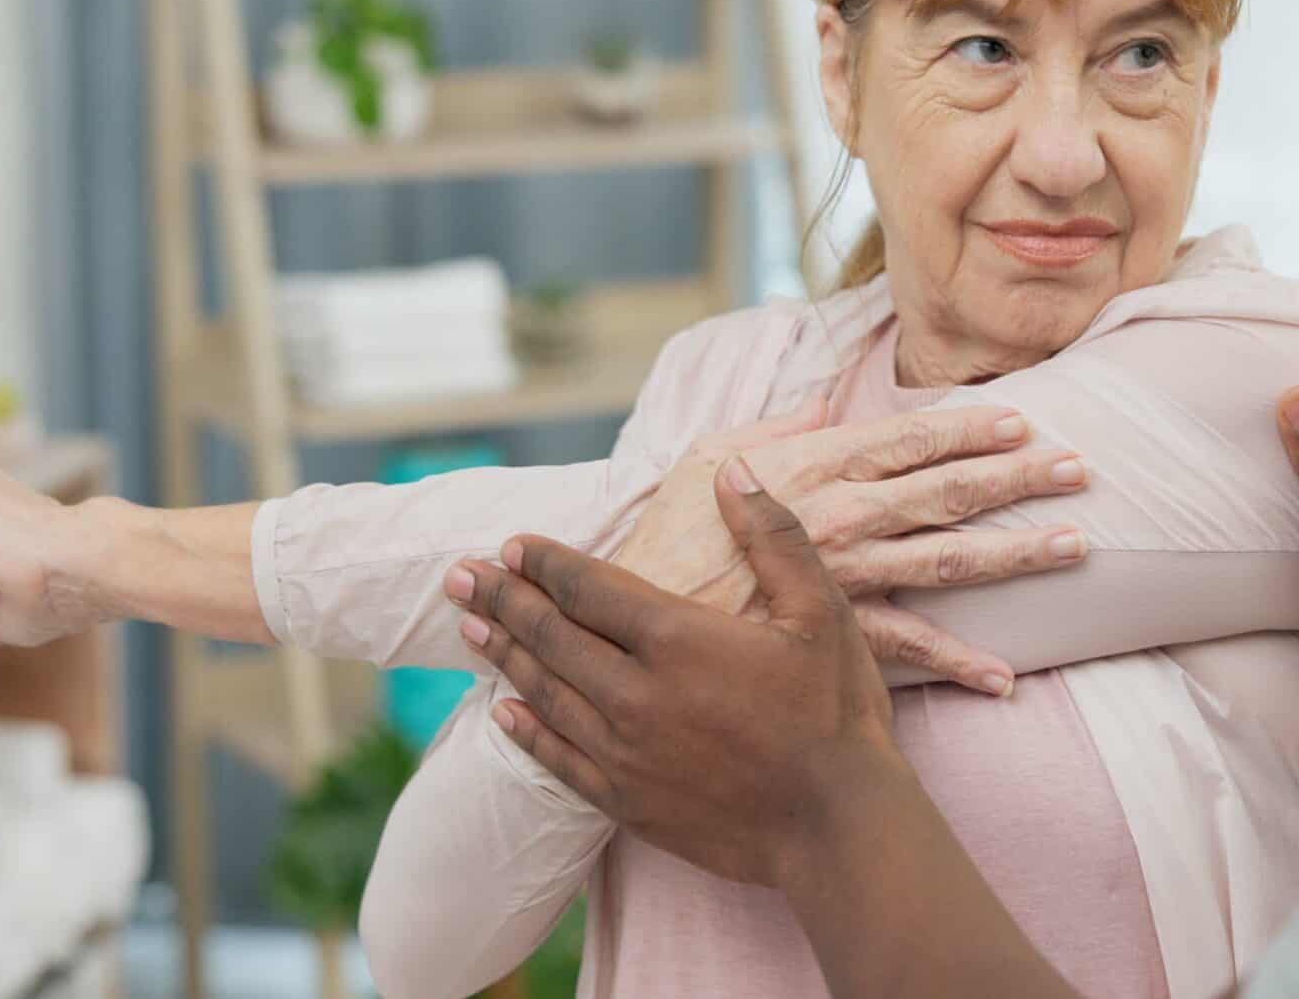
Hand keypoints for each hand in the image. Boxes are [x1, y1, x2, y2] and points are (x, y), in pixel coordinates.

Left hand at [449, 460, 905, 886]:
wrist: (838, 826)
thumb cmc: (836, 713)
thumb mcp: (820, 611)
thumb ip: (773, 536)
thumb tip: (731, 472)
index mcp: (677, 638)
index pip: (588, 588)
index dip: (546, 563)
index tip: (512, 544)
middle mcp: (635, 693)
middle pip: (551, 636)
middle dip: (503, 598)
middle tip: (460, 575)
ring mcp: (625, 752)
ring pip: (546, 693)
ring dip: (505, 656)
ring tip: (470, 626)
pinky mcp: (627, 801)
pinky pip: (559, 759)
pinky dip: (527, 732)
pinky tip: (504, 713)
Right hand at [610, 399, 1088, 693]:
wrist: (624, 619)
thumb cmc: (665, 538)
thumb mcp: (706, 459)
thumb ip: (773, 431)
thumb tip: (823, 404)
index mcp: (813, 468)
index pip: (905, 439)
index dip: (967, 428)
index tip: (1022, 419)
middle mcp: (840, 518)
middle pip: (945, 492)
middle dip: (1016, 478)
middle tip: (1079, 469)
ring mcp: (842, 579)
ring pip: (945, 560)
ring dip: (1014, 552)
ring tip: (1073, 545)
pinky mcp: (831, 636)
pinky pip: (907, 649)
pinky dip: (958, 664)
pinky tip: (1005, 675)